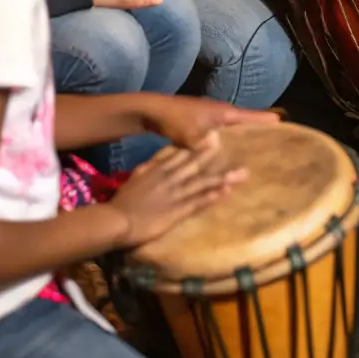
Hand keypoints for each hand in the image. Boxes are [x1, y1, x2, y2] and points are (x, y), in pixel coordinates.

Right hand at [107, 138, 246, 247]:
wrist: (118, 220)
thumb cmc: (124, 200)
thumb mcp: (137, 177)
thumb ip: (150, 168)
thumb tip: (159, 161)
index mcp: (159, 168)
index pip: (182, 154)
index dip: (200, 146)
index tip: (216, 138)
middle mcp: (171, 177)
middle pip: (197, 165)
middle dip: (217, 158)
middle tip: (238, 151)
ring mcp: (176, 194)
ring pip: (202, 183)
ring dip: (222, 178)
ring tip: (240, 173)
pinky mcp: (177, 211)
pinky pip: (198, 202)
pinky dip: (212, 196)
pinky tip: (225, 192)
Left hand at [139, 97, 281, 150]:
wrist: (153, 111)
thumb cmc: (173, 120)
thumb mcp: (188, 134)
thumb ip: (202, 142)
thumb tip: (215, 147)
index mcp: (221, 113)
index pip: (248, 116)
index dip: (263, 120)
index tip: (281, 121)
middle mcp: (220, 112)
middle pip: (244, 120)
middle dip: (258, 128)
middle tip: (275, 138)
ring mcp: (210, 116)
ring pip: (233, 126)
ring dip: (243, 134)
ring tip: (257, 147)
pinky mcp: (202, 123)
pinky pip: (222, 131)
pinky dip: (229, 138)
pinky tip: (230, 151)